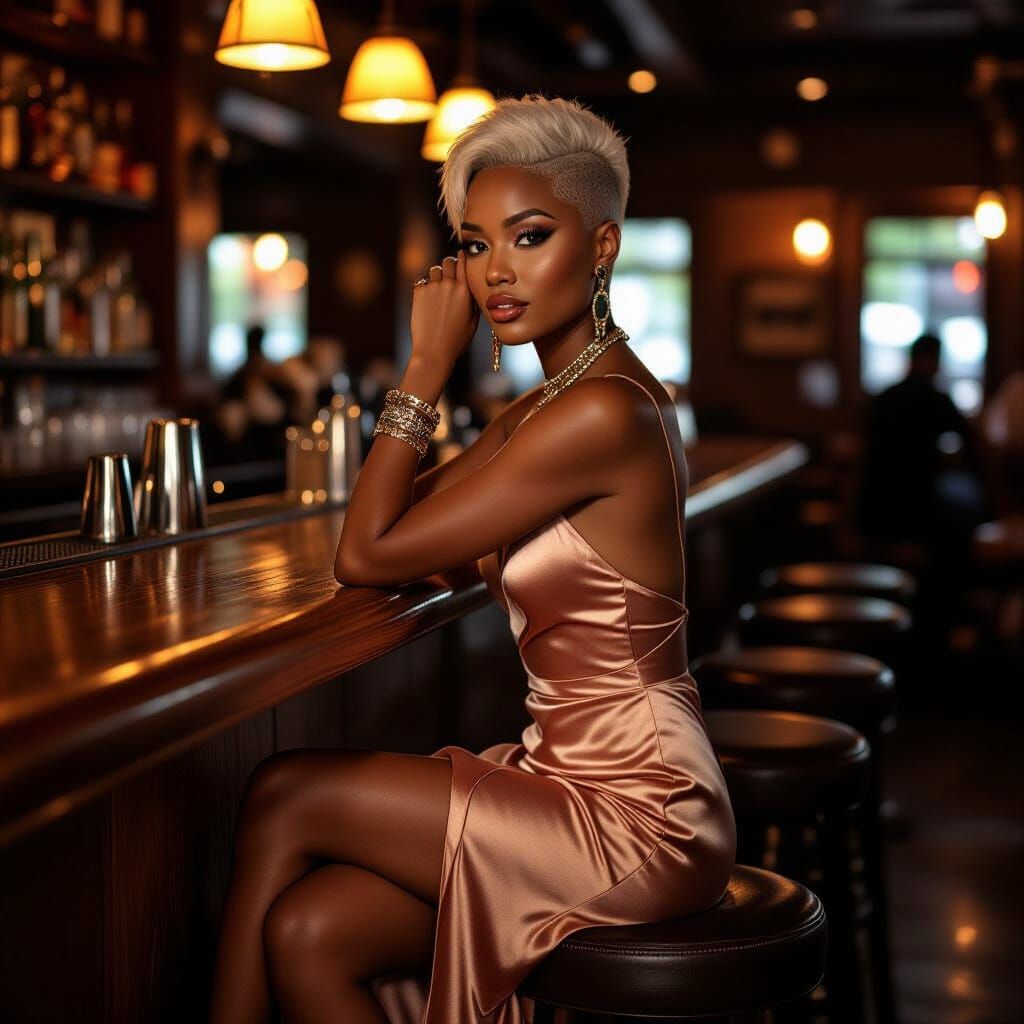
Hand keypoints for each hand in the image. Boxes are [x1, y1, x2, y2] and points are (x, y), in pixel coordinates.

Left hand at [410, 251, 479, 369]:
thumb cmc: (456, 340)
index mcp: (465, 290)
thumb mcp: (473, 321)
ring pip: (434, 270)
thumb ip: (473, 301)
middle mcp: (449, 284)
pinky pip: (422, 283)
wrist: (434, 351)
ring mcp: (432, 287)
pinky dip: (425, 289)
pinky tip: (427, 304)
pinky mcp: (418, 292)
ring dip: (436, 277)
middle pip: (448, 261)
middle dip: (449, 266)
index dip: (462, 258)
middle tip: (448, 276)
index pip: (463, 262)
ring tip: (437, 293)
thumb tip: (472, 288)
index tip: (462, 256)